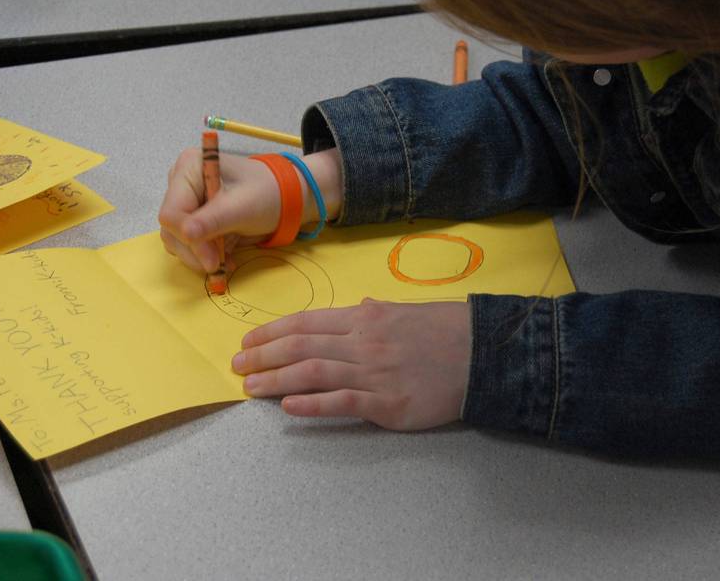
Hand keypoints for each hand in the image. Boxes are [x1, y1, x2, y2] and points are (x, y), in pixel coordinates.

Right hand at [158, 148, 343, 272]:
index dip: (187, 238)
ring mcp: (185, 201)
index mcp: (188, 168)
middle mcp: (181, 183)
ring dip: (199, 257)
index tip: (211, 260)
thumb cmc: (267, 193)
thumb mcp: (243, 207)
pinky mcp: (193, 218)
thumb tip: (186, 235)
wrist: (285, 198)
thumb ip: (214, 220)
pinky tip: (226, 257)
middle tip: (219, 265)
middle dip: (195, 251)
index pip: (171, 212)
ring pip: (177, 240)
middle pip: (172, 228)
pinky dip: (205, 255)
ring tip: (227, 260)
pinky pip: (189, 244)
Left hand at [232, 300, 471, 429]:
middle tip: (236, 366)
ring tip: (250, 388)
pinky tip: (289, 407)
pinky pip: (342, 402)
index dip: (271, 332)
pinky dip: (312, 405)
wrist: (483, 354)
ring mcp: (374, 373)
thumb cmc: (441, 331)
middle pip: (301, 346)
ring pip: (313, 373)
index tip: (247, 342)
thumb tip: (349, 312)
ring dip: (276, 379)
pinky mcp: (388, 403)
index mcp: (364, 317)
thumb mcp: (401, 311)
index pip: (306, 323)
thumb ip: (369, 315)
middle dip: (263, 356)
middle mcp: (363, 341)